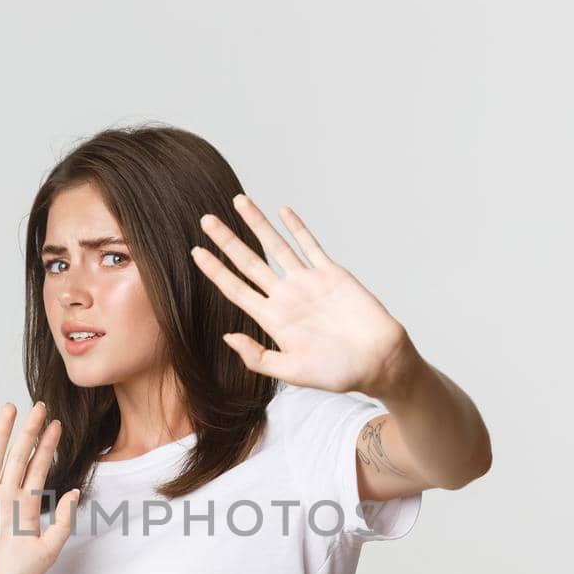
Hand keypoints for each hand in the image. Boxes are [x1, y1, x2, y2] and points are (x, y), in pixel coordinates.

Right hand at [0, 402, 78, 573]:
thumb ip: (61, 522)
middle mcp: (6, 499)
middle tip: (40, 405)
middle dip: (30, 431)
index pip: (39, 468)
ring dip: (1, 434)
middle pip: (19, 456)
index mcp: (26, 508)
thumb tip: (73, 493)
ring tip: (10, 409)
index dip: (48, 446)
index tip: (57, 424)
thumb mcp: (48, 551)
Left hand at [190, 194, 416, 396]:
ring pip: (276, 246)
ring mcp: (308, 282)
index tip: (195, 252)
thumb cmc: (338, 372)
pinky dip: (297, 227)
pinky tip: (282, 211)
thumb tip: (226, 337)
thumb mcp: (291, 372)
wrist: (379, 361)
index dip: (215, 271)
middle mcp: (286, 297)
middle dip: (227, 240)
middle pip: (249, 262)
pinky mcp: (331, 274)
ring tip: (238, 200)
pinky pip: (310, 245)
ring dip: (257, 223)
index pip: (236, 289)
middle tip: (206, 219)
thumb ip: (258, 357)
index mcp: (273, 320)